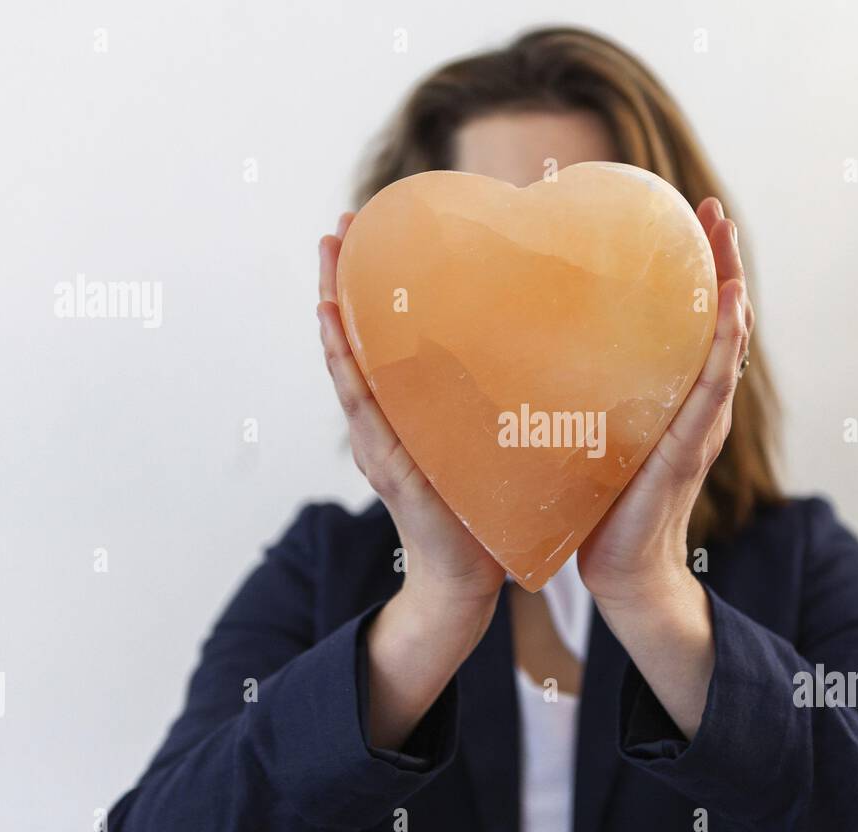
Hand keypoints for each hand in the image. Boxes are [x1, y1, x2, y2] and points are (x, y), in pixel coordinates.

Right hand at [318, 215, 505, 611]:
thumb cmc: (480, 512)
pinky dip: (344, 364)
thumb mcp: (483, 441)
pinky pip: (362, 407)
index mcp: (402, 415)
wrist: (467, 579)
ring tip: (326, 258)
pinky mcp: (388, 466)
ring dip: (332, 310)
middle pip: (351, 342)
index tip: (368, 235)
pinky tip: (333, 324)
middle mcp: (380, 424)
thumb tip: (531, 345)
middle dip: (339, 283)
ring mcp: (378, 444)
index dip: (367, 292)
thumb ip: (488, 401)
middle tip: (337, 226)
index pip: (377, 343)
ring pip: (347, 365)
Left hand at [577, 198, 752, 609]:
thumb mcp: (590, 433)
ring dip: (730, 291)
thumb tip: (526, 343)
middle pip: (719, 321)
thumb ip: (581, 392)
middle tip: (712, 209)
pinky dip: (724, 347)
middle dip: (721, 263)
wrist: (621, 570)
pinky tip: (730, 309)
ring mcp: (698, 426)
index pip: (691, 323)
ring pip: (725, 346)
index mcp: (672, 398)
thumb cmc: (600, 505)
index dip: (696, 271)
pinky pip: (713, 390)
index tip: (688, 217)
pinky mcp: (687, 449)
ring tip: (727, 241)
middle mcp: (695, 405)